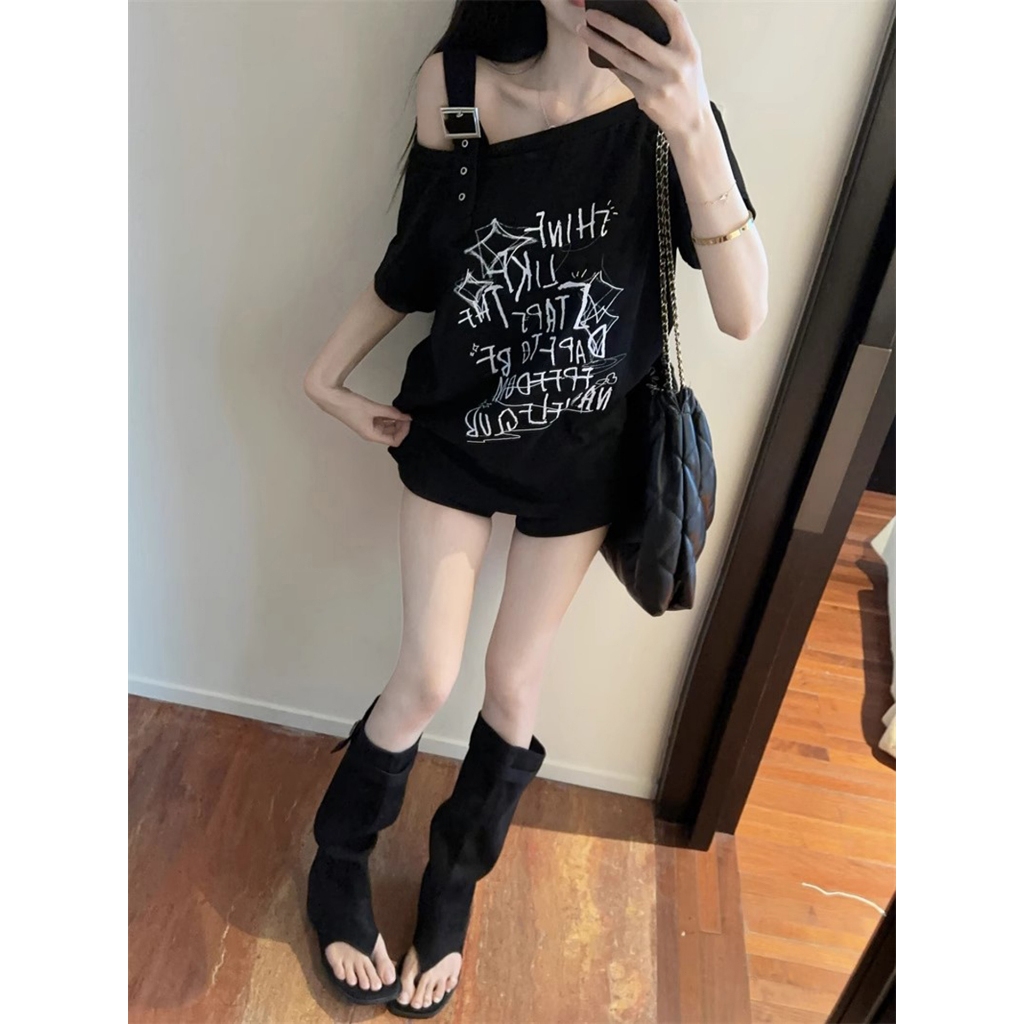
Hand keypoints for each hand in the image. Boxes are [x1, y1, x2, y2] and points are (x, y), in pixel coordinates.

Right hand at [336, 387, 412, 446]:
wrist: (332, 397)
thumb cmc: (348, 406)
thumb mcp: (372, 408)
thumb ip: (390, 412)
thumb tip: (406, 416)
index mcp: (372, 435)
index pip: (394, 441)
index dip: (403, 432)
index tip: (408, 420)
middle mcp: (371, 433)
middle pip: (392, 435)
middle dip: (401, 426)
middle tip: (407, 415)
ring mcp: (369, 425)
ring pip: (387, 427)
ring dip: (396, 420)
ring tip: (402, 411)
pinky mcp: (367, 417)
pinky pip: (382, 419)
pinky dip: (389, 416)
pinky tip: (394, 409)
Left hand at [577, 0, 709, 138]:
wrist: (691, 122)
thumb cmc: (688, 85)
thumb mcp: (687, 57)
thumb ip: (670, 39)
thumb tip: (636, 19)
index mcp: (688, 49)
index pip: (673, 16)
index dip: (657, 0)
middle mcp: (674, 66)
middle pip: (635, 39)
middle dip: (609, 24)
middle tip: (591, 13)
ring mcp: (658, 84)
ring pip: (622, 59)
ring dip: (599, 43)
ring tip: (584, 31)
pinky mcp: (645, 98)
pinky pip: (622, 76)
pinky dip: (610, 63)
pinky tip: (598, 53)